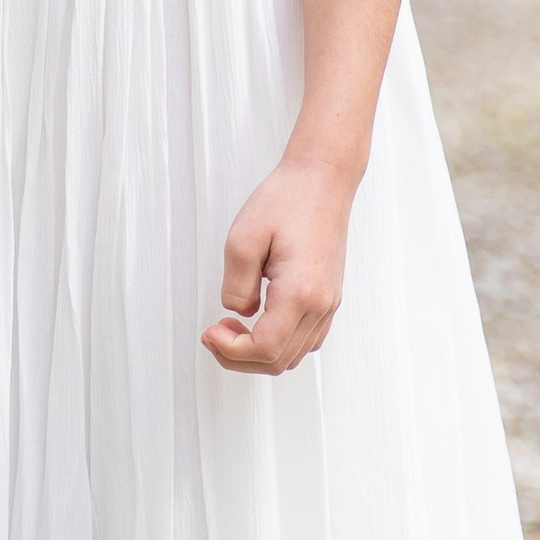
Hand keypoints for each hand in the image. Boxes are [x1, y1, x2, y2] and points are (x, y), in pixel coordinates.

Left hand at [204, 154, 356, 375]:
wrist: (322, 179)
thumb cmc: (287, 200)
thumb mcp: (242, 240)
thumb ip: (235, 286)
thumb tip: (238, 312)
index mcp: (300, 293)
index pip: (265, 349)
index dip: (230, 351)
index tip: (210, 333)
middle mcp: (320, 304)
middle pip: (279, 361)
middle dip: (239, 356)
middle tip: (214, 334)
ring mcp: (329, 303)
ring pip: (293, 355)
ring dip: (259, 352)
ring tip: (233, 327)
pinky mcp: (329, 297)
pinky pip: (306, 339)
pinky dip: (279, 342)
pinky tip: (259, 321)